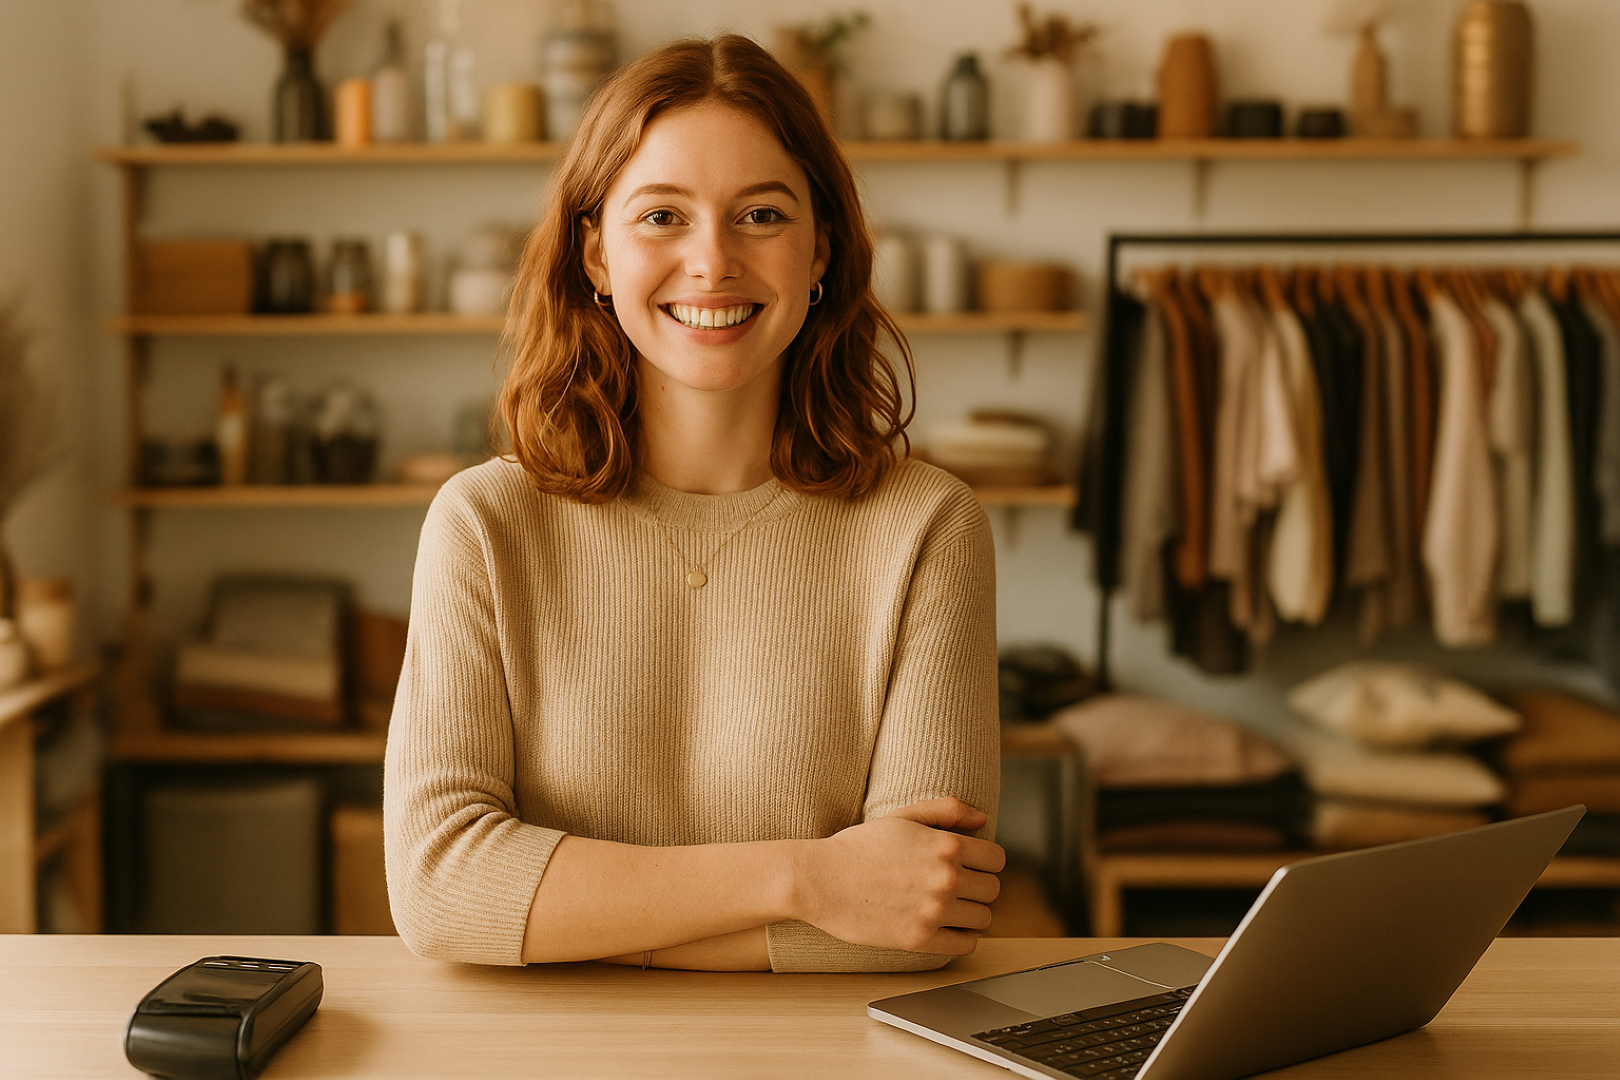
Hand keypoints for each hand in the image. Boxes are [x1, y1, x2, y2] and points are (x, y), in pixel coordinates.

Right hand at [797, 797, 1005, 954]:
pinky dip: (963, 938)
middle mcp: (946, 879)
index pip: (997, 860)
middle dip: (978, 887)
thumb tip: (983, 819)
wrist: (821, 879)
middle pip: (992, 890)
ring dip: (972, 913)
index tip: (972, 866)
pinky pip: (966, 945)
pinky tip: (948, 928)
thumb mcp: (903, 817)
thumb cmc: (859, 846)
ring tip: (952, 908)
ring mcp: (934, 911)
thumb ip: (946, 811)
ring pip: (983, 919)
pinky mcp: (920, 939)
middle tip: (958, 887)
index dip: (986, 862)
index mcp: (946, 846)